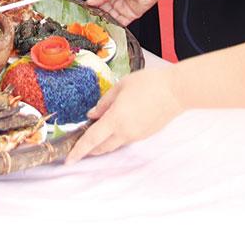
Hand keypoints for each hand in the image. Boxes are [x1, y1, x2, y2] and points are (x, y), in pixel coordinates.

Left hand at [66, 67, 184, 162]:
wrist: (176, 91)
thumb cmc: (149, 83)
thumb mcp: (121, 86)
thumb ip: (104, 102)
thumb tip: (92, 115)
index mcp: (116, 119)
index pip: (92, 139)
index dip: (78, 151)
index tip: (68, 161)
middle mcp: (125, 132)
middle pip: (101, 147)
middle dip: (89, 149)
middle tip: (78, 145)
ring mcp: (136, 136)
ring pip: (114, 145)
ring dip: (102, 144)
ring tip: (95, 135)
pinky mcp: (145, 135)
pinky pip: (125, 140)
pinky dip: (115, 137)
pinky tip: (115, 127)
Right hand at [87, 0, 160, 26]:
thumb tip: (90, 2)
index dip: (93, 5)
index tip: (86, 10)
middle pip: (104, 9)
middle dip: (98, 14)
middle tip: (91, 18)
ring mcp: (124, 7)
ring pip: (111, 17)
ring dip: (106, 20)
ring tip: (99, 23)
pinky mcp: (131, 15)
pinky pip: (121, 23)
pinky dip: (115, 26)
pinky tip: (109, 26)